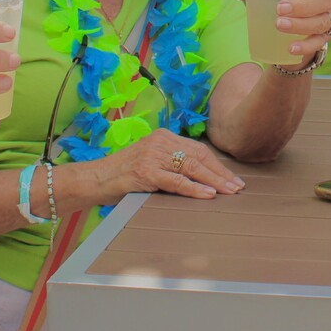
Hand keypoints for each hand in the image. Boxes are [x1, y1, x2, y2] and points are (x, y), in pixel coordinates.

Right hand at [97, 129, 243, 200]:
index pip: (198, 149)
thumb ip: (171, 163)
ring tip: (229, 191)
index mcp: (163, 136)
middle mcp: (159, 142)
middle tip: (237, 186)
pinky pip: (177, 181)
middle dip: (221, 173)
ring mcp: (153, 156)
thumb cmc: (121, 174)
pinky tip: (208, 194)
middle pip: (199, 157)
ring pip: (191, 168)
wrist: (93, 179)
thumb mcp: (150, 162)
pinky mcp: (146, 172)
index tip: (231, 177)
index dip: (217, 165)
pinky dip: (195, 188)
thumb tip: (201, 176)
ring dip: (214, 181)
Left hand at [232, 0, 330, 61]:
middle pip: (326, 0)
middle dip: (303, 6)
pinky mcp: (328, 35)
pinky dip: (305, 46)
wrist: (298, 17)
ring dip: (301, 24)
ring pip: (323, 21)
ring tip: (279, 24)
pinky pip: (320, 42)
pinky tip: (291, 48)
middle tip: (280, 8)